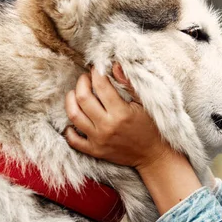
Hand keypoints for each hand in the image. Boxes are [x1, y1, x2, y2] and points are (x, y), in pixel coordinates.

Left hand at [64, 64, 202, 213]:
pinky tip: (75, 117)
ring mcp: (98, 140)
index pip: (101, 86)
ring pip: (74, 115)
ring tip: (76, 93)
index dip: (96, 73)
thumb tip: (114, 66)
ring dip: (71, 100)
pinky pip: (73, 140)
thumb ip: (129, 85)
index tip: (96, 68)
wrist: (153, 155)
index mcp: (121, 112)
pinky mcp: (94, 151)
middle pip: (83, 98)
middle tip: (85, 78)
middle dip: (81, 82)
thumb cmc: (151, 126)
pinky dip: (68, 128)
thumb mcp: (144, 103)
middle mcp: (107, 126)